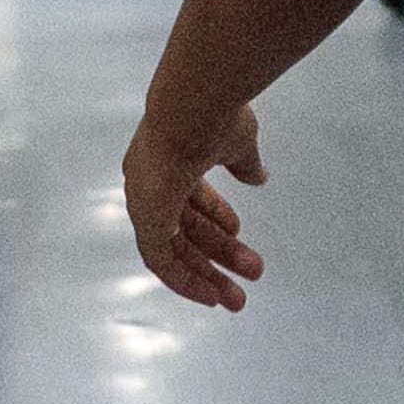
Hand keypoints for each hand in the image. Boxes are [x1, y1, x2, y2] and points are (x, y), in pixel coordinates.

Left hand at [123, 106, 268, 311]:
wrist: (194, 107)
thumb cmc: (212, 115)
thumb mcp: (237, 144)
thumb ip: (245, 164)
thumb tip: (259, 176)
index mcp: (169, 160)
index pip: (190, 201)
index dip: (216, 220)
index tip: (238, 236)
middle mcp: (150, 182)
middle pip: (185, 231)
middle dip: (217, 258)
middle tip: (245, 279)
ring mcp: (145, 201)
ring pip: (175, 251)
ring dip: (207, 275)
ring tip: (237, 297)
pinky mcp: (146, 218)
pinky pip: (160, 260)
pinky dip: (182, 279)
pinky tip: (208, 294)